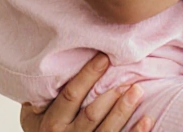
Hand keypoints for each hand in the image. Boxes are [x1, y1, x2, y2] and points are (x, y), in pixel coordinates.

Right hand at [19, 53, 153, 131]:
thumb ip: (42, 96)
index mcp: (52, 123)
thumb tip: (51, 63)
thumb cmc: (46, 129)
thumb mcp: (35, 114)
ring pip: (107, 130)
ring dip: (124, 111)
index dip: (87, 76)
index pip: (71, 95)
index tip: (104, 57)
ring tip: (138, 91)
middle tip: (127, 77)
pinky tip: (147, 119)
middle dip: (110, 95)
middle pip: (91, 114)